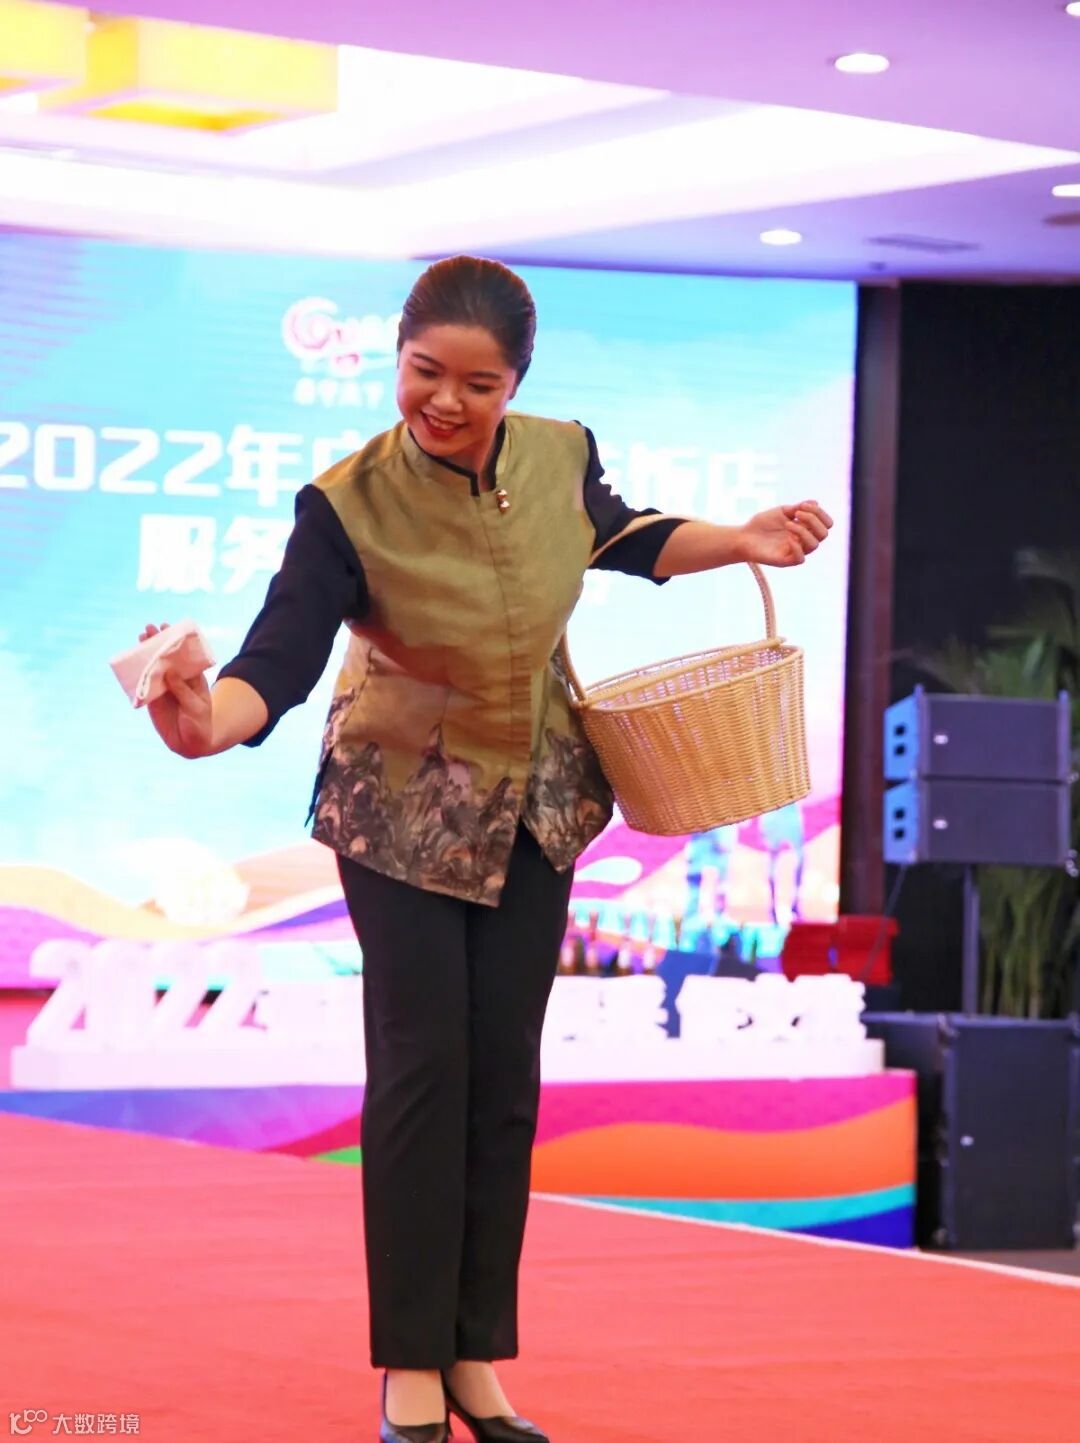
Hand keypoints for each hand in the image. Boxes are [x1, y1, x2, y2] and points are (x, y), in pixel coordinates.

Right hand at [139, 622, 213, 758]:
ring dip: (145, 654)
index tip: (168, 627)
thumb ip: (182, 689)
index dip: (175, 641)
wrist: (191, 744)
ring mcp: (164, 688)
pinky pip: (143, 685)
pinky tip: (130, 662)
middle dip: (157, 642)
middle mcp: (177, 679)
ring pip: (153, 668)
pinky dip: (136, 674)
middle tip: (149, 628)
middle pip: (166, 658)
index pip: (184, 655)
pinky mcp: (152, 700)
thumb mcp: (196, 706)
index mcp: (192, 677)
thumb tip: (169, 671)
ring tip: (140, 638)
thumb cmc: (200, 723)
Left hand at [738, 501, 832, 567]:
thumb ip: (798, 508)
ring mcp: (795, 552)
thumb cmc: (762, 524)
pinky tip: (787, 537)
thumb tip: (816, 502)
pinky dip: (797, 546)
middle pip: (824, 534)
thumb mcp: (781, 512)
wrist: (743, 536)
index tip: (803, 505)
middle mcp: (803, 541)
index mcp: (806, 529)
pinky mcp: (786, 561)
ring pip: (814, 545)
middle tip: (796, 514)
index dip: (819, 513)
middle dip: (813, 520)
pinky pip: (800, 559)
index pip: (826, 524)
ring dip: (803, 531)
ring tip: (788, 524)